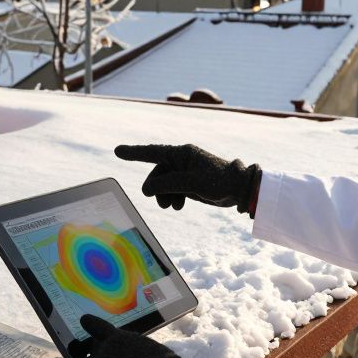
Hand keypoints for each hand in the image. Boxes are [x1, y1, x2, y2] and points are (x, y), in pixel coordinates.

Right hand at [115, 144, 261, 213]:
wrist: (239, 189)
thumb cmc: (219, 181)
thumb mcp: (192, 183)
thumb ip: (168, 184)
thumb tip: (147, 188)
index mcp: (181, 153)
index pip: (152, 152)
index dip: (134, 153)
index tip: (118, 151)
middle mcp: (181, 160)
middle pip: (156, 173)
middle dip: (156, 188)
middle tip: (159, 201)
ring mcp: (184, 171)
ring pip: (163, 184)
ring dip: (164, 195)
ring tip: (173, 205)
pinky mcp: (189, 182)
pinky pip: (172, 189)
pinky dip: (172, 197)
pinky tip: (179, 205)